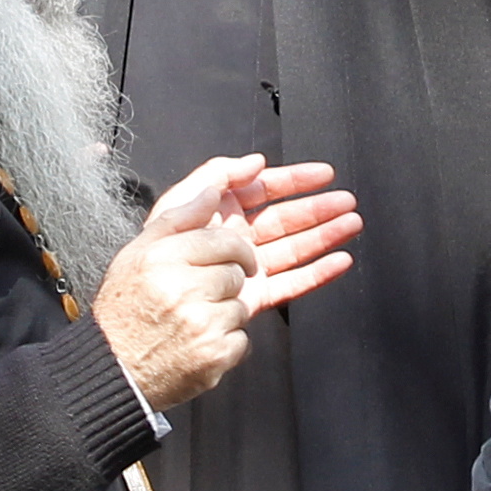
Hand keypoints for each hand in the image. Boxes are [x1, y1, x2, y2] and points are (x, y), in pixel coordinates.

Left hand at [94, 155, 359, 411]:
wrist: (138, 328)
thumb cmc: (147, 269)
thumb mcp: (172, 212)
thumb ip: (211, 180)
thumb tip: (254, 162)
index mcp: (218, 214)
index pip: (263, 189)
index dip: (295, 180)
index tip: (324, 174)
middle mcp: (236, 240)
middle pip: (285, 217)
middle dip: (318, 208)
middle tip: (348, 202)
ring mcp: (247, 270)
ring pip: (294, 247)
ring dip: (325, 235)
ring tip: (352, 224)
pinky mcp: (254, 299)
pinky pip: (292, 282)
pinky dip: (317, 272)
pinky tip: (339, 260)